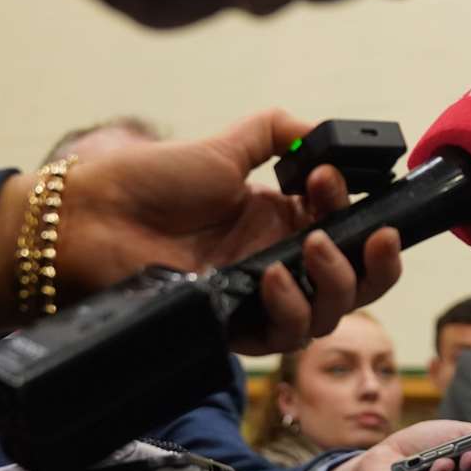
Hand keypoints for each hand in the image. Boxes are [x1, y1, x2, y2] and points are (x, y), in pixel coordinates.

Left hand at [0, 109, 402, 351]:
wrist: (92, 219)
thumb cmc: (149, 181)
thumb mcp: (223, 145)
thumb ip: (277, 133)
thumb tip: (322, 136)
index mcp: (281, 222)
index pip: (348, 232)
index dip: (358, 211)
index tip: (332, 181)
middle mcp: (277, 263)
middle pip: (354, 284)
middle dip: (378, 264)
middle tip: (374, 236)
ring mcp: (255, 299)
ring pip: (327, 316)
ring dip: (336, 282)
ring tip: (313, 248)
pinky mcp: (229, 328)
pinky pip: (280, 337)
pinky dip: (289, 309)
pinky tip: (274, 278)